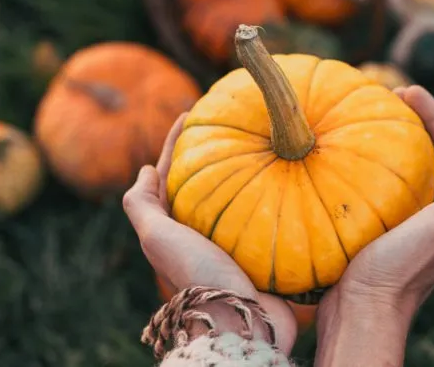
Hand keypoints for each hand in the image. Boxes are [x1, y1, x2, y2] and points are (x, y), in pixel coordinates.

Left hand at [122, 114, 297, 353]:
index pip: (171, 172)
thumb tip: (144, 171)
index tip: (192, 113)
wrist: (239, 321)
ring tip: (265, 139)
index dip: (177, 142)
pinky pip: (271, 213)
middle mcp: (204, 230)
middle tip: (233, 120)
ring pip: (241, 194)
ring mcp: (235, 240)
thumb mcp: (157, 238)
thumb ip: (141, 205)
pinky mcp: (263, 250)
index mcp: (176, 225)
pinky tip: (291, 177)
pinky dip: (277, 194)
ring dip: (250, 168)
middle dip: (217, 149)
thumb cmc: (196, 277)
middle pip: (207, 181)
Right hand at [314, 85, 433, 366]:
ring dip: (401, 142)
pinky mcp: (390, 231)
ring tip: (377, 118)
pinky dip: (381, 165)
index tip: (408, 91)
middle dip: (420, 123)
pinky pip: (392, 187)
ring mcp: (417, 223)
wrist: (364, 312)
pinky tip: (358, 157)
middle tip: (392, 96)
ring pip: (414, 170)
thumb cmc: (403, 269)